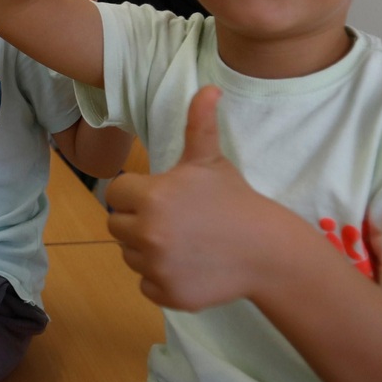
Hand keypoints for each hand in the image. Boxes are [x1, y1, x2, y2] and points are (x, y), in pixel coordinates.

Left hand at [106, 86, 298, 310]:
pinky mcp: (166, 294)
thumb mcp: (211, 160)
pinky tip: (188, 263)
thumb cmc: (234, 199)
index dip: (136, 192)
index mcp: (151, 197)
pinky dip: (161, 276)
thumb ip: (199, 122)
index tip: (162, 195)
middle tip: (173, 218)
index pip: (115, 193)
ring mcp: (155, 267)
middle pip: (116, 225)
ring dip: (147, 248)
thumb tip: (209, 87)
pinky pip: (145, 283)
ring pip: (129, 255)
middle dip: (137, 220)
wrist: (266, 250)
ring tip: (182, 240)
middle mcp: (147, 233)